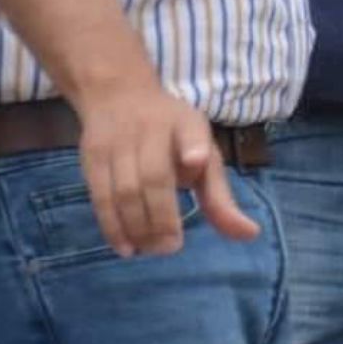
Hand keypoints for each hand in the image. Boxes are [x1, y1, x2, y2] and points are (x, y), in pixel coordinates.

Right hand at [73, 75, 259, 258]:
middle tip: (169, 247)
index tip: (197, 161)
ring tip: (149, 249)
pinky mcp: (91, 154)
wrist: (118, 93)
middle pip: (152, 177)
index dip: (194, 146)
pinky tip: (125, 246)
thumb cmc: (171, 135)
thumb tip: (251, 235)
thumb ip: (220, 197)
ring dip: (136, 227)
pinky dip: (111, 225)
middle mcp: (149, 127)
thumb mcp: (202, 153)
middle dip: (161, 218)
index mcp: (184, 124)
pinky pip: (99, 195)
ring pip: (123, 190)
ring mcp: (116, 139)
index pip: (190, 132)